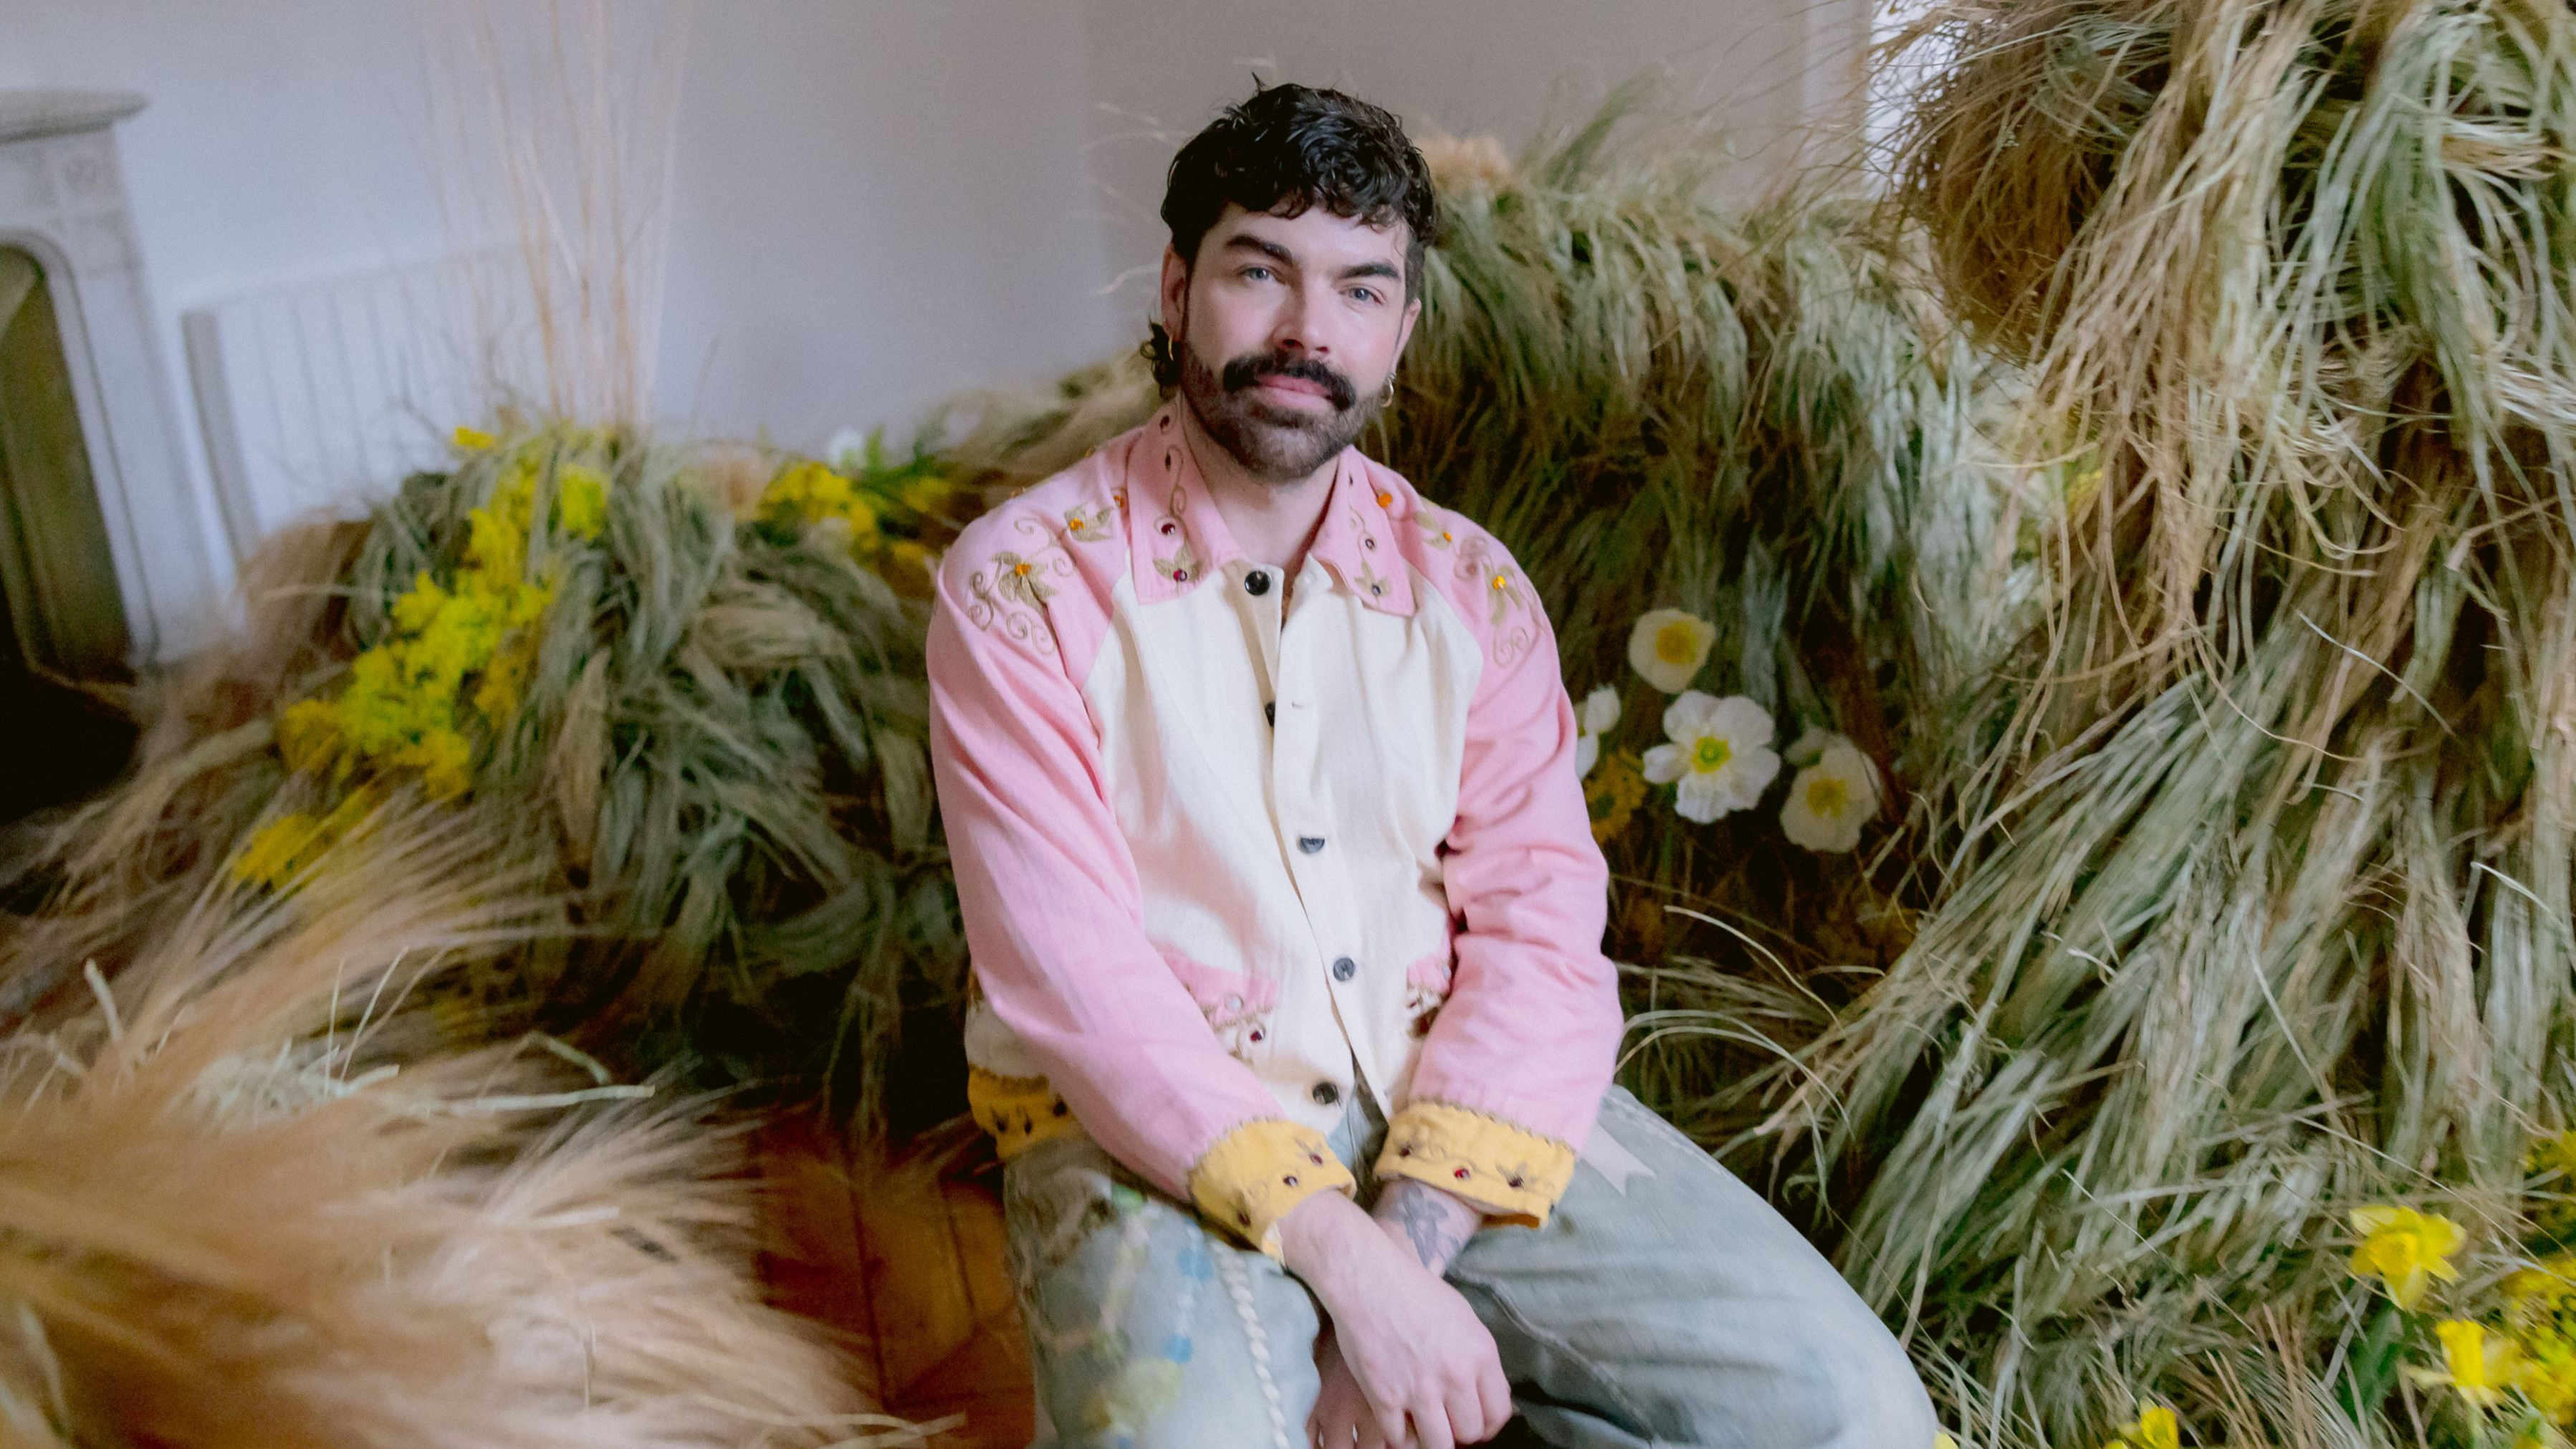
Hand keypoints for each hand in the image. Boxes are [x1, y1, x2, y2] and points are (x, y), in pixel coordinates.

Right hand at [1281, 1192, 1511, 1448]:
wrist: (1369, 1279)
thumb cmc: (1416, 1292)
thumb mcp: (1464, 1319)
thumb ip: (1479, 1360)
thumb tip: (1490, 1395)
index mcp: (1480, 1354)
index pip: (1498, 1413)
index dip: (1487, 1424)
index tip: (1474, 1422)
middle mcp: (1455, 1376)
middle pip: (1470, 1432)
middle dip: (1459, 1430)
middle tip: (1445, 1419)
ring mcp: (1419, 1390)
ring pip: (1439, 1445)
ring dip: (1432, 1439)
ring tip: (1423, 1424)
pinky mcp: (1384, 1397)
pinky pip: (1399, 1438)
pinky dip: (1399, 1434)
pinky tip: (1397, 1418)